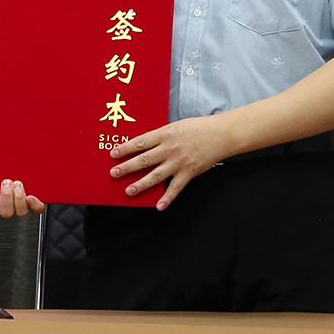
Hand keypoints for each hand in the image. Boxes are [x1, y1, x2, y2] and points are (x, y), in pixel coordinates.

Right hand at [0, 150, 43, 218]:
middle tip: (6, 181)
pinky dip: (35, 205)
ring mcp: (22, 201)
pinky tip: (31, 196)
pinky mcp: (35, 198)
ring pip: (21, 211)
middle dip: (6, 198)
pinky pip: (38, 208)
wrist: (13, 149)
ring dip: (19, 198)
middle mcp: (8, 202)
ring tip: (18, 182)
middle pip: (6, 213)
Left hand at [108, 114, 234, 210]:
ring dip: (141, 184)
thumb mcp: (175, 126)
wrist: (220, 134)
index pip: (140, 142)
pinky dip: (167, 198)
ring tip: (129, 191)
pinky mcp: (189, 173)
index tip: (113, 154)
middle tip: (114, 173)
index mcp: (165, 134)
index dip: (125, 148)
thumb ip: (160, 136)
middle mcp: (170, 149)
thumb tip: (143, 145)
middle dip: (127, 167)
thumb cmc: (198, 128)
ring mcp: (179, 162)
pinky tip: (158, 206)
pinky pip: (175, 188)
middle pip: (144, 160)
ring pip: (156, 176)